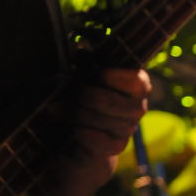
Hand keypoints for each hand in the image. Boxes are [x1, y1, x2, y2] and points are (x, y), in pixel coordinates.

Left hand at [35, 67, 151, 195]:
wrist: (68, 143)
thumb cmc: (76, 102)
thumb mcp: (78, 79)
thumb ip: (84, 63)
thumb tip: (81, 46)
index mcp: (131, 87)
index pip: (140, 82)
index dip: (121, 78)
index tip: (100, 74)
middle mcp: (134, 109)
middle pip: (125, 105)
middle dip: (93, 97)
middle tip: (71, 92)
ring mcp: (126, 130)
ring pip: (112, 123)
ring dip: (81, 115)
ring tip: (55, 109)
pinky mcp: (114, 149)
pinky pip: (107, 143)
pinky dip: (87, 135)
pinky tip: (73, 130)